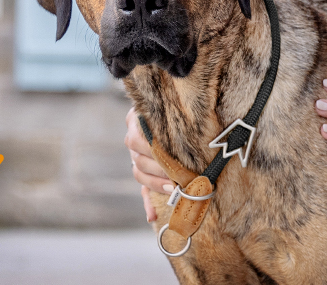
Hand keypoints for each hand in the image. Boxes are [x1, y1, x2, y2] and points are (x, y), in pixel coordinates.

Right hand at [124, 107, 173, 221]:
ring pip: (139, 174)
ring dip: (157, 184)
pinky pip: (143, 191)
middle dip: (161, 170)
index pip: (140, 140)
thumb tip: (194, 127)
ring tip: (174, 188)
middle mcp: (132, 137)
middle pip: (139, 159)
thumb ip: (178, 121)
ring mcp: (135, 156)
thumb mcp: (174, 112)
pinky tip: (154, 216)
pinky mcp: (143, 172)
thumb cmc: (178, 111)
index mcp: (137, 119)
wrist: (172, 109)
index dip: (157, 153)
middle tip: (178, 176)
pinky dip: (148, 204)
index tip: (172, 161)